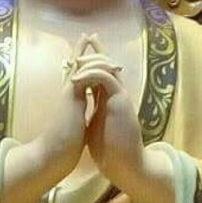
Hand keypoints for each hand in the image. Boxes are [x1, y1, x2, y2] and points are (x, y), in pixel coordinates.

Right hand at [33, 32, 93, 182]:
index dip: (87, 67)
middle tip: (88, 35)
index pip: (81, 79)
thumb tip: (83, 119)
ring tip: (88, 35)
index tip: (93, 56)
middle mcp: (68, 94)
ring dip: (82, 50)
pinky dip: (83, 60)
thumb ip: (78, 118)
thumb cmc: (64, 146)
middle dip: (82, 52)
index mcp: (72, 102)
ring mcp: (67, 93)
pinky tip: (89, 49)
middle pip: (76, 67)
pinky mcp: (69, 95)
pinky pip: (78, 71)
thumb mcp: (75, 128)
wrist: (55, 154)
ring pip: (76, 65)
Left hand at [68, 38, 145, 192]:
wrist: (125, 164)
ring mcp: (121, 97)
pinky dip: (91, 73)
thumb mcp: (96, 127)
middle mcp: (118, 95)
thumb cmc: (110, 150)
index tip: (82, 48)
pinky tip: (77, 77)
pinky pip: (106, 77)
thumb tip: (81, 111)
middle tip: (84, 38)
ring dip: (91, 59)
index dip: (94, 58)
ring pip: (108, 66)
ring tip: (76, 59)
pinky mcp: (121, 102)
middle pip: (108, 63)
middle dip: (96, 49)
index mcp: (111, 100)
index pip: (103, 73)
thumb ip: (92, 114)